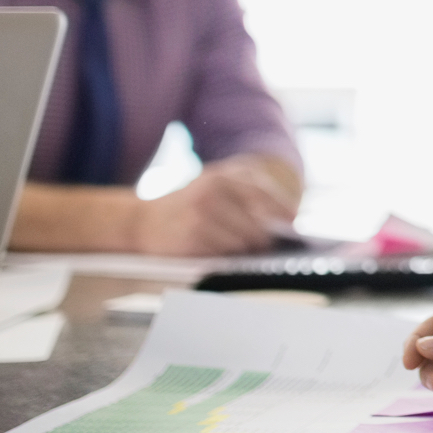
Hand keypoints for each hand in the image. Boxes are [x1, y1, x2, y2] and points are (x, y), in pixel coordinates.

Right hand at [130, 157, 295, 255]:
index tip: (293, 225)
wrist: (139, 221)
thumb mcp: (213, 185)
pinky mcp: (192, 237)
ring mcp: (202, 215)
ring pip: (245, 242)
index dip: (283, 213)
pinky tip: (215, 250)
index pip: (266, 196)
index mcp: (222, 176)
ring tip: (232, 245)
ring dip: (245, 250)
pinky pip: (226, 254)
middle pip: (260, 225)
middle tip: (264, 244)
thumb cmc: (186, 206)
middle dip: (265, 238)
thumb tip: (288, 217)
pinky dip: (227, 256)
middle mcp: (213, 192)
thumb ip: (248, 193)